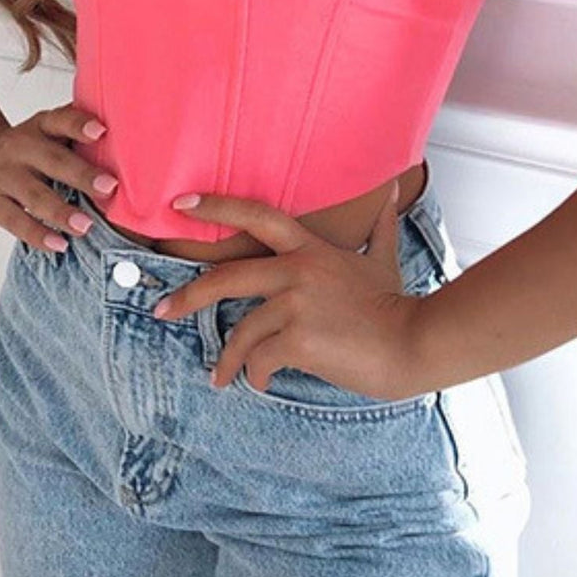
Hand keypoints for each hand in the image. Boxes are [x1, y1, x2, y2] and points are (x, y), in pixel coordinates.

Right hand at [0, 102, 118, 250]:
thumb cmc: (24, 147)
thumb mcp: (44, 131)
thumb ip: (75, 133)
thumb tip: (128, 139)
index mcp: (40, 127)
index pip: (59, 120)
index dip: (79, 124)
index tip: (102, 130)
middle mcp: (21, 148)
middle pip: (53, 160)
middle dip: (82, 174)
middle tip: (110, 188)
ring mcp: (4, 176)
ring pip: (34, 194)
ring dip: (61, 211)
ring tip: (86, 226)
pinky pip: (15, 220)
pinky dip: (37, 234)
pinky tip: (59, 244)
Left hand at [153, 180, 431, 401]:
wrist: (414, 344)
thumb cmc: (397, 306)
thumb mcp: (383, 262)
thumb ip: (381, 229)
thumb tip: (394, 194)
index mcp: (311, 250)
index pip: (258, 216)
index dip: (217, 206)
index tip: (179, 203)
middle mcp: (298, 270)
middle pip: (226, 277)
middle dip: (187, 297)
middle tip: (162, 312)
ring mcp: (296, 303)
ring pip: (241, 332)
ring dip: (228, 360)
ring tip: (223, 378)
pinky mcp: (298, 339)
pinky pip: (259, 359)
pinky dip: (255, 375)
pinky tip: (261, 383)